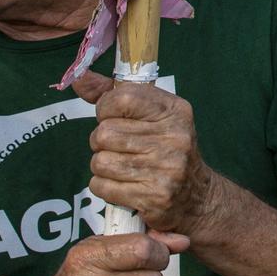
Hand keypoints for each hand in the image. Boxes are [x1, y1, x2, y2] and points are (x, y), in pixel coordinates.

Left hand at [75, 72, 219, 235]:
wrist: (197, 196)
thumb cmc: (166, 149)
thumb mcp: (151, 115)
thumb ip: (113, 95)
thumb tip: (79, 79)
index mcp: (175, 110)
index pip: (123, 98)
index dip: (105, 108)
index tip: (112, 117)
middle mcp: (174, 137)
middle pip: (105, 133)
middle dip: (101, 142)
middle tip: (118, 147)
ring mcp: (167, 168)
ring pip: (100, 162)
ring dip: (102, 166)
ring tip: (121, 167)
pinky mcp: (154, 197)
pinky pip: (102, 187)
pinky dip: (104, 187)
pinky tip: (123, 185)